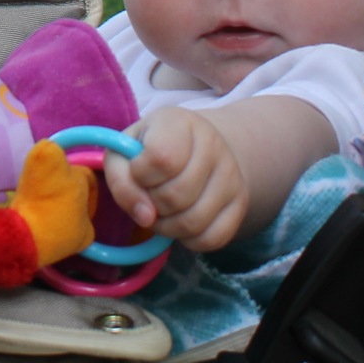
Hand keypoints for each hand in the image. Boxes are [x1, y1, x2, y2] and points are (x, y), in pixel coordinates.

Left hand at [103, 107, 250, 251]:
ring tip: (160, 212)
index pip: (160, 159)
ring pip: (193, 222)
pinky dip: (188, 240)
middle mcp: (213, 144)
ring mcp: (232, 175)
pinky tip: (180, 222)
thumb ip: (121, 182)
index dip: (140, 174)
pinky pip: (212, 239)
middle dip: (151, 204)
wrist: (195, 148)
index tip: (137, 170)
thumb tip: (145, 217)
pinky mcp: (241, 203)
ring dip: (166, 227)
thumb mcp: (123, 153)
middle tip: (148, 196)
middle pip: (175, 196)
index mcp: (179, 122)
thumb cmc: (149, 149)